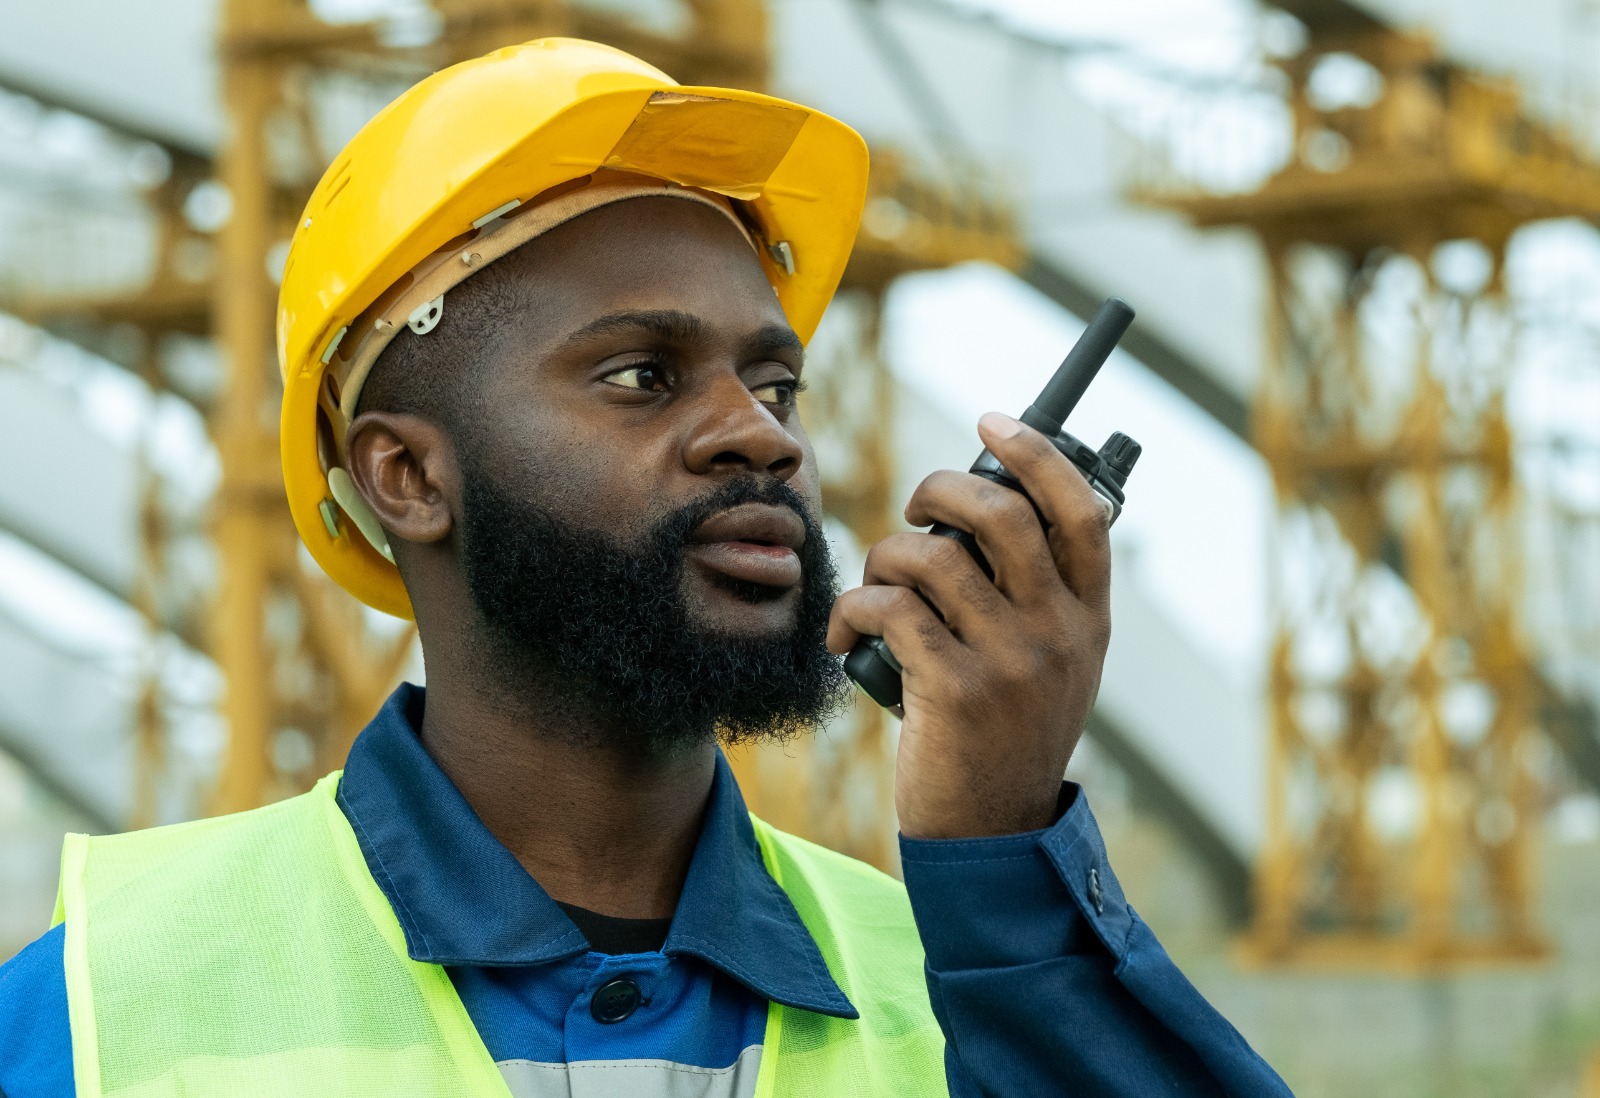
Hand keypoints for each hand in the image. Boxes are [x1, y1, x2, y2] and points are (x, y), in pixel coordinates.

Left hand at [827, 411, 1112, 839]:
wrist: (993, 830)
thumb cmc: (1007, 735)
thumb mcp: (1055, 666)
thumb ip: (1038, 598)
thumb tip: (981, 511)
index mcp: (1088, 618)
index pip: (1081, 511)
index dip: (1036, 454)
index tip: (993, 422)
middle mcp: (1059, 632)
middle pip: (1001, 513)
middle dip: (939, 488)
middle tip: (912, 506)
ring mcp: (1010, 661)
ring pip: (931, 557)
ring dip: (884, 559)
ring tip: (875, 588)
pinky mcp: (952, 689)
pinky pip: (888, 609)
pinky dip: (852, 611)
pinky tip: (845, 636)